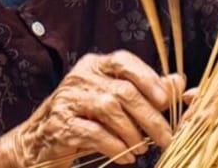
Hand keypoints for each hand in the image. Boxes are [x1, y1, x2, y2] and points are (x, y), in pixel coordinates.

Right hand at [0, 50, 183, 167]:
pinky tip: (126, 157)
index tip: (165, 101)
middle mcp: (80, 77)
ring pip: (110, 110)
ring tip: (144, 149)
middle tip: (166, 137)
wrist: (38, 142)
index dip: (147, 78)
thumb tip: (178, 82)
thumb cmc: (83, 118)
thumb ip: (145, 89)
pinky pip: (94, 133)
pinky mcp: (61, 125)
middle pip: (123, 91)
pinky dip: (115, 147)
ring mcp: (68, 100)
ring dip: (133, 134)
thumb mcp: (113, 100)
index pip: (124, 61)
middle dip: (150, 117)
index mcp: (94, 65)